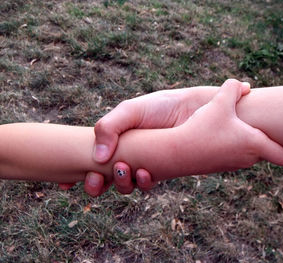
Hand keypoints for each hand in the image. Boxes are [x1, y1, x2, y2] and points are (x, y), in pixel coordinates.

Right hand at [59, 85, 221, 194]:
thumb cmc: (161, 106)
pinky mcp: (162, 171)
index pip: (92, 162)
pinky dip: (142, 182)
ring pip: (125, 186)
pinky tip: (144, 172)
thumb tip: (98, 158)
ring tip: (123, 169)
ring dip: (120, 184)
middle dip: (96, 185)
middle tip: (94, 179)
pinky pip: (147, 184)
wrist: (195, 108)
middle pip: (105, 180)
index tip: (66, 184)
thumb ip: (108, 127)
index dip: (78, 175)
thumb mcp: (130, 110)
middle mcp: (128, 156)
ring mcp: (144, 164)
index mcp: (115, 142)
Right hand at [173, 79, 282, 172]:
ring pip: (248, 154)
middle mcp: (246, 158)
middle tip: (261, 124)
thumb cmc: (202, 128)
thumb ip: (233, 88)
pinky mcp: (218, 166)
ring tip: (237, 126)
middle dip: (265, 139)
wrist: (176, 152)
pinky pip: (233, 155)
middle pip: (266, 152)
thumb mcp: (219, 102)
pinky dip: (231, 146)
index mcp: (254, 144)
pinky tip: (218, 133)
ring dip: (247, 142)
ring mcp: (232, 165)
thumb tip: (245, 85)